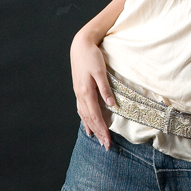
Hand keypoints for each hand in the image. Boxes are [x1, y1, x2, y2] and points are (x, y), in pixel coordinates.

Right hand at [70, 30, 115, 149]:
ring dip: (91, 127)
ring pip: (84, 115)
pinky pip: (81, 108)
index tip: (108, 142)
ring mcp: (78, 92)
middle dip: (98, 133)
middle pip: (90, 118)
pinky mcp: (79, 89)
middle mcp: (81, 95)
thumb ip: (106, 89)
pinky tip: (86, 123)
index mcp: (87, 92)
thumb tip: (112, 106)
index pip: (96, 116)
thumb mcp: (101, 71)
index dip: (102, 130)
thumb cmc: (92, 56)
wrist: (80, 45)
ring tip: (96, 138)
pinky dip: (84, 118)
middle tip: (105, 145)